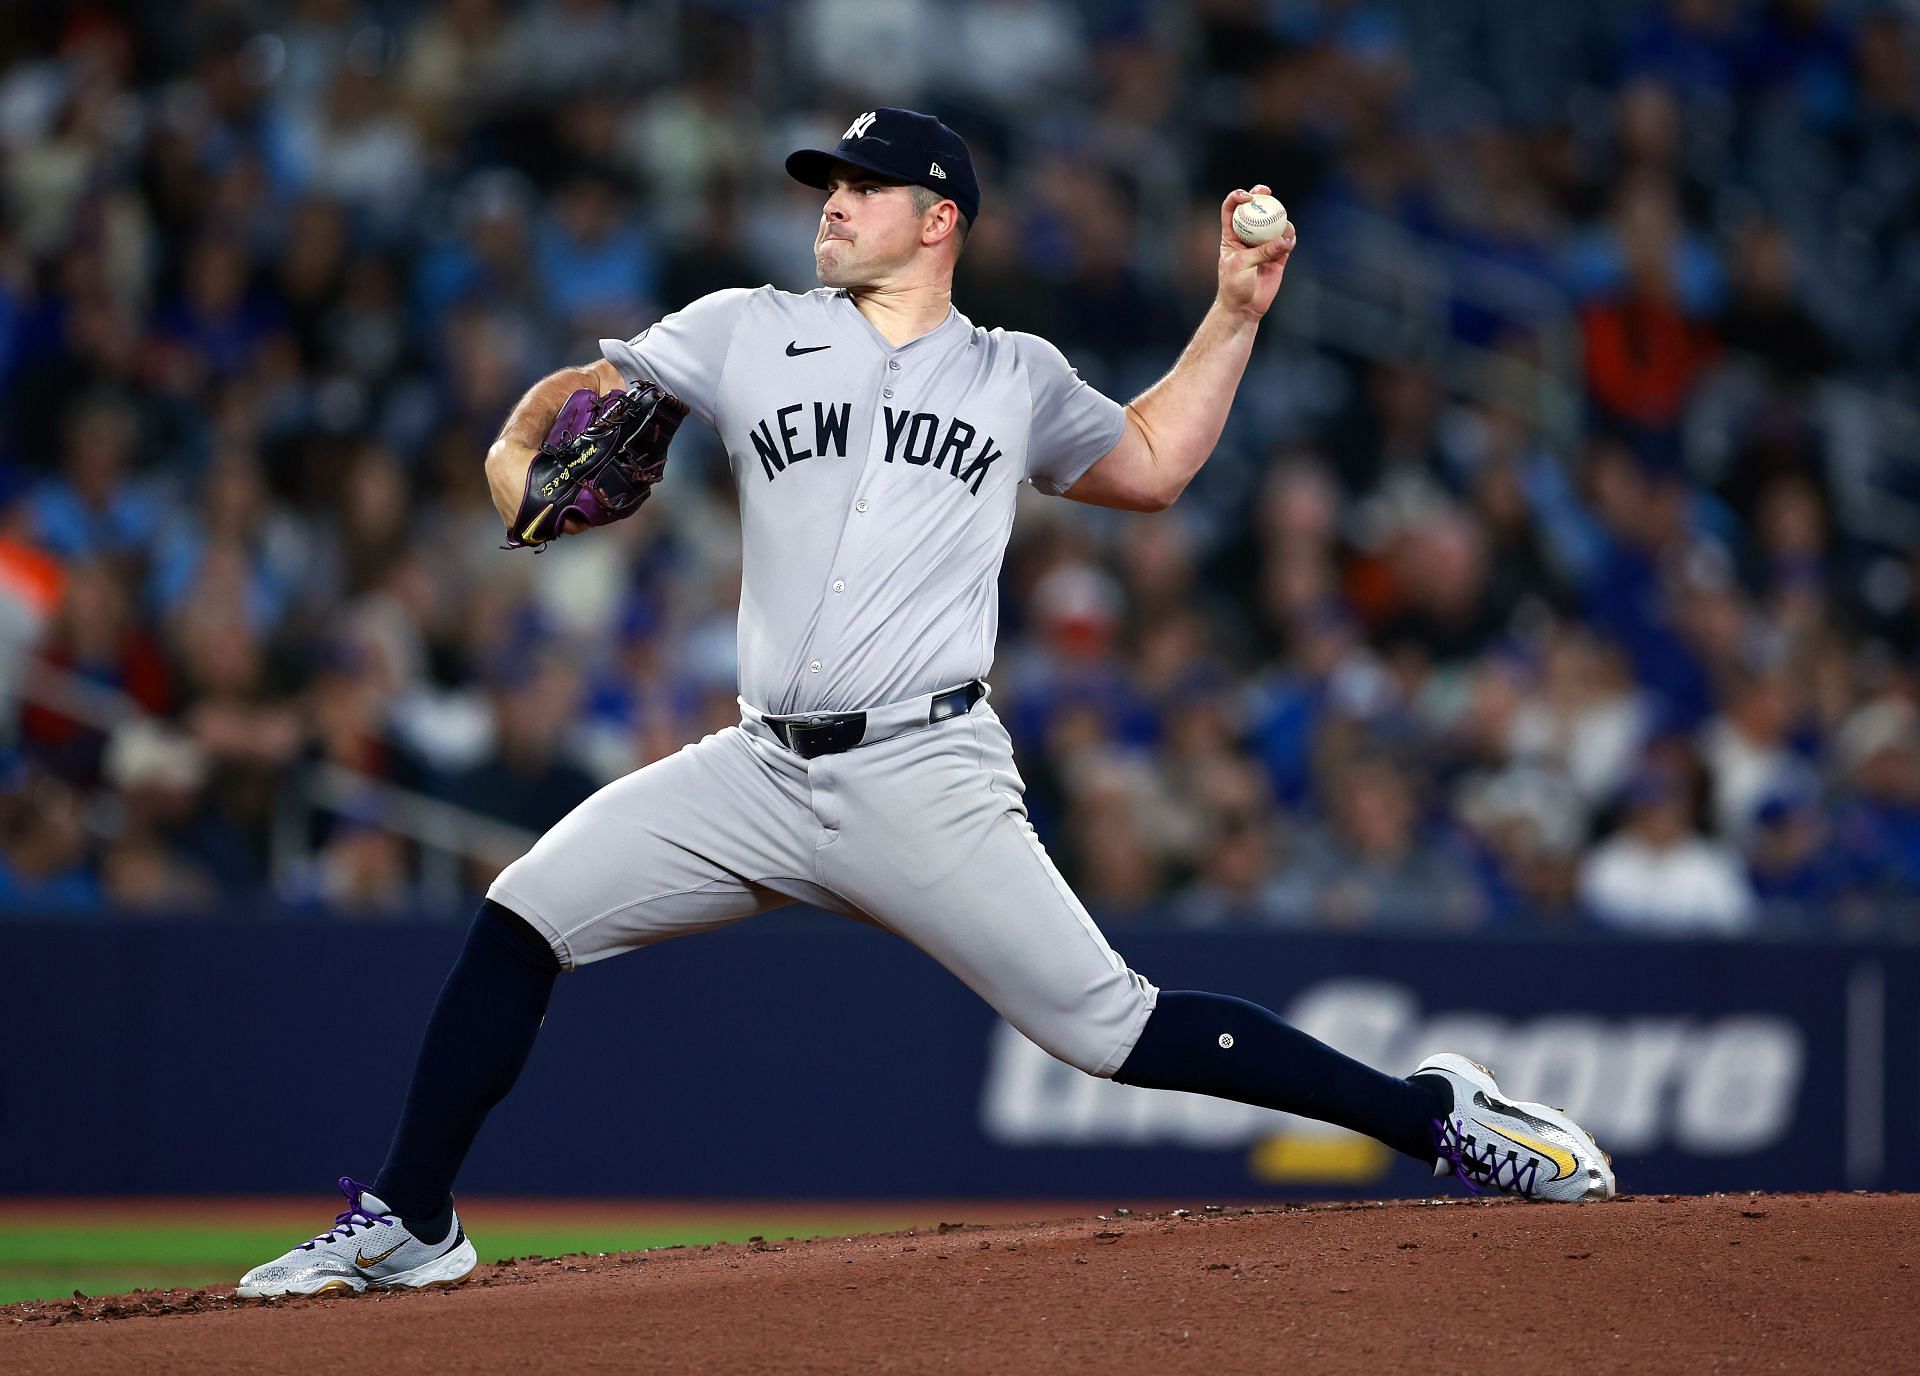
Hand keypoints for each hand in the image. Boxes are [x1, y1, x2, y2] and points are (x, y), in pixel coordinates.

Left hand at [1217, 184, 1295, 320]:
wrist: (1244, 308)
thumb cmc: (1234, 286)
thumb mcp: (1241, 266)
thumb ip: (1261, 252)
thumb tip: (1283, 240)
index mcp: (1231, 236)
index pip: (1231, 210)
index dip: (1237, 198)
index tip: (1247, 196)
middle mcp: (1248, 237)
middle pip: (1254, 210)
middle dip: (1261, 196)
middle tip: (1267, 192)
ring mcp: (1264, 245)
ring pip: (1274, 225)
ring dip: (1280, 220)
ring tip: (1283, 227)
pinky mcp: (1277, 257)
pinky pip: (1286, 243)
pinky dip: (1289, 239)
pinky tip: (1289, 240)